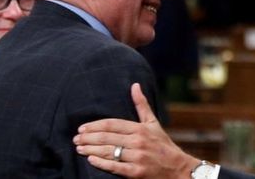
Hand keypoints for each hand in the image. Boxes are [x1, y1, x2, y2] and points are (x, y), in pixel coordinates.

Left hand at [73, 83, 199, 178]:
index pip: (112, 124)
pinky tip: (91, 159)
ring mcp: (137, 157)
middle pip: (107, 137)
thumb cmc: (163, 145)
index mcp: (140, 128)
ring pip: (109, 151)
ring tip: (78, 148)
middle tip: (75, 139)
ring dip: (91, 149)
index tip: (81, 127)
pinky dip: (102, 163)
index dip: (95, 125)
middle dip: (88, 138)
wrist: (178, 169)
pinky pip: (115, 167)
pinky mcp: (137, 172)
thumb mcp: (153, 123)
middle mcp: (138, 141)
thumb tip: (134, 85)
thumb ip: (141, 105)